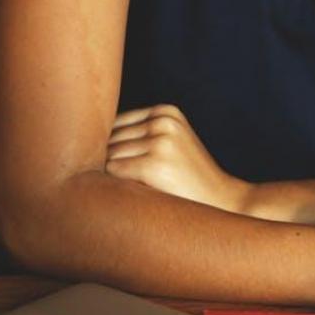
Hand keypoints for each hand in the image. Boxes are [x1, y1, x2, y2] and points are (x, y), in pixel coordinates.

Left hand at [105, 104, 248, 212]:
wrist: (226, 202)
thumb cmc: (192, 179)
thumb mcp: (173, 144)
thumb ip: (141, 135)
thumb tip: (87, 141)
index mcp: (166, 112)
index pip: (115, 124)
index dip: (110, 148)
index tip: (114, 168)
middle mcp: (163, 121)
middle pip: (109, 138)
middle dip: (107, 160)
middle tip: (115, 185)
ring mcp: (160, 142)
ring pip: (108, 155)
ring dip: (107, 174)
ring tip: (122, 191)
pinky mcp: (155, 165)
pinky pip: (112, 171)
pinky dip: (112, 184)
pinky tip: (124, 196)